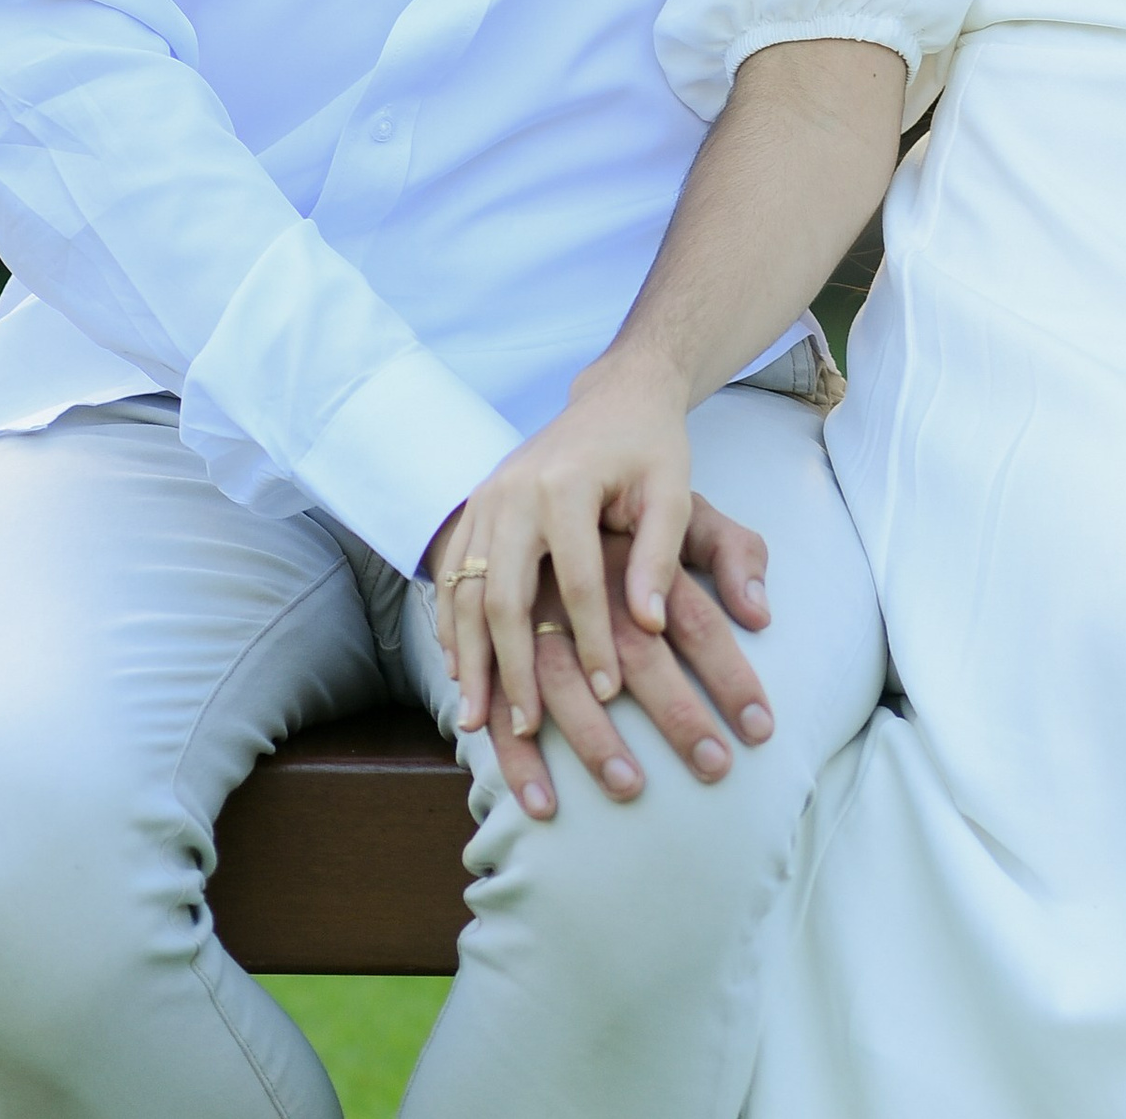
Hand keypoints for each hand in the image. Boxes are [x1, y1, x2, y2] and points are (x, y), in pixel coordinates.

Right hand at [444, 348, 710, 727]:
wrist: (613, 396)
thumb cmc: (650, 448)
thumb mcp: (673, 491)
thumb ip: (662, 554)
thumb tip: (650, 624)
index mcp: (566, 484)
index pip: (577, 579)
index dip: (594, 639)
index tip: (610, 693)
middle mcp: (514, 492)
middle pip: (504, 594)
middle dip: (512, 667)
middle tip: (525, 728)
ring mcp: (486, 499)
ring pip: (466, 592)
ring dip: (470, 660)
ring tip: (475, 721)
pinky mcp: (475, 508)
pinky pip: (452, 577)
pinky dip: (452, 629)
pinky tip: (459, 673)